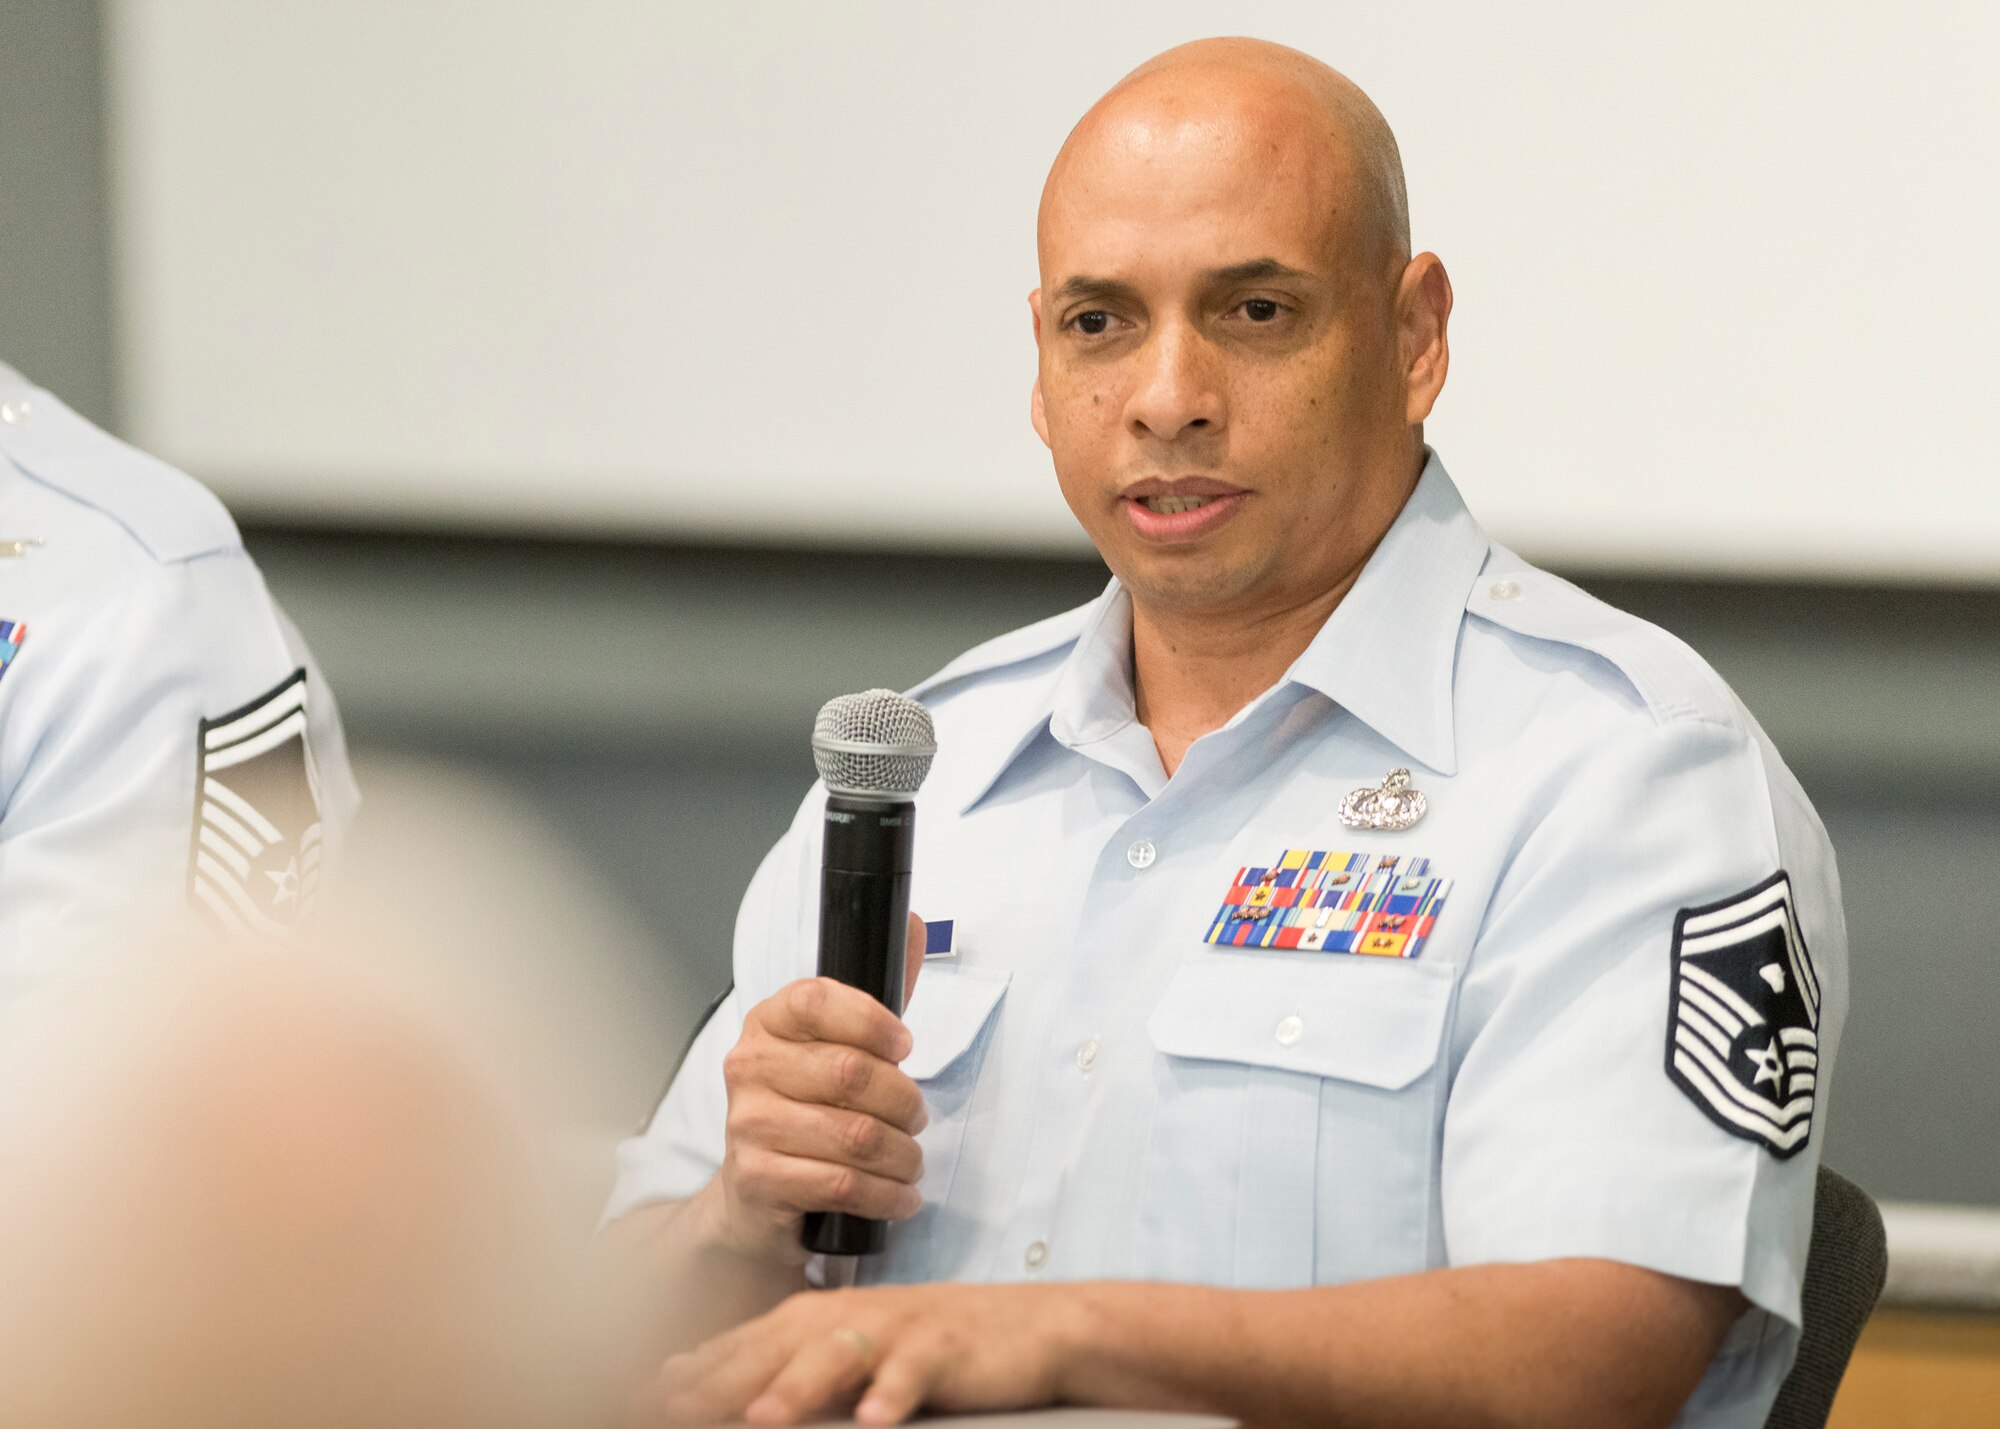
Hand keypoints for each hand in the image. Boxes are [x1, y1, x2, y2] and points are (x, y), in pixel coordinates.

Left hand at [644, 1282, 1081, 1425]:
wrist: (1032, 1327)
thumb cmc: (933, 1346)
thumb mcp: (855, 1351)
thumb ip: (790, 1366)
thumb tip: (713, 1390)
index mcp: (820, 1318)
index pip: (740, 1346)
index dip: (689, 1373)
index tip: (637, 1397)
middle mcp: (850, 1316)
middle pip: (774, 1348)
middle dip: (721, 1379)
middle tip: (672, 1407)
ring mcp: (897, 1329)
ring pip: (838, 1355)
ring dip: (798, 1386)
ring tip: (762, 1418)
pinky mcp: (945, 1346)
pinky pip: (914, 1372)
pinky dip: (893, 1394)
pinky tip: (874, 1420)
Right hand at [694, 915, 929, 1265]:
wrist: (753, 1199)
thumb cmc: (804, 1113)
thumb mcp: (837, 1050)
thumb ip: (878, 997)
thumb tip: (916, 925)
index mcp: (768, 1023)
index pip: (817, 999)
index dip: (871, 1021)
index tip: (904, 1047)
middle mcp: (748, 1067)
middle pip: (850, 1073)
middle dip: (905, 1102)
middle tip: (917, 1118)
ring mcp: (747, 1125)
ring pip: (854, 1135)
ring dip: (903, 1155)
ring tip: (911, 1162)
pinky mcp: (757, 1180)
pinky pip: (842, 1184)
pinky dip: (886, 1194)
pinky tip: (900, 1195)